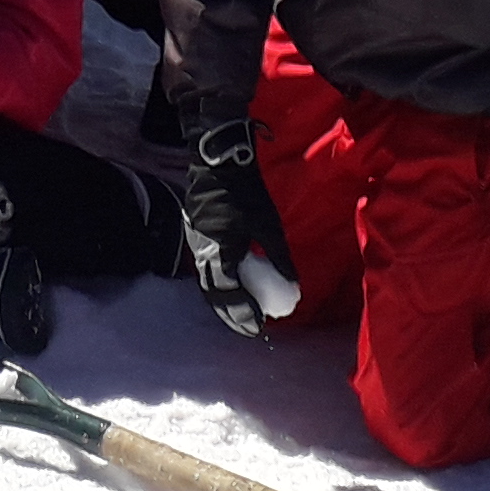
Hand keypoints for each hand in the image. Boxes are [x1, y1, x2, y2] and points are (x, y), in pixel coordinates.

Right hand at [180, 117, 300, 338]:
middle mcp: (202, 252)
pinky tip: (232, 288)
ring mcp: (195, 244)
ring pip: (207, 283)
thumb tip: (293, 286)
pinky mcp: (196, 236)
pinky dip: (219, 284)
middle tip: (250, 328)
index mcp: (219, 252)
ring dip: (224, 301)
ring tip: (242, 314)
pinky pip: (205, 269)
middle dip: (231, 314)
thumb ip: (280, 258)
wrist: (218, 162)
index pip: (228, 294)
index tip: (257, 327)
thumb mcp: (269, 227)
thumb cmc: (246, 194)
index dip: (242, 313)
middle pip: (214, 294)